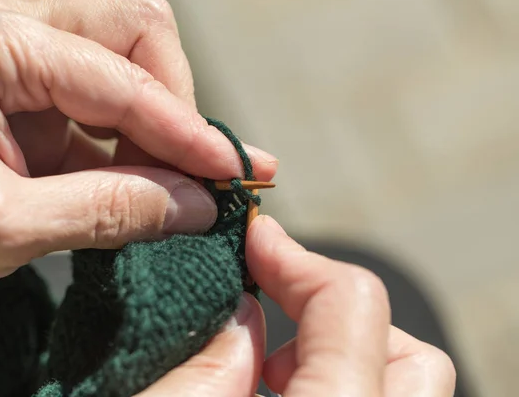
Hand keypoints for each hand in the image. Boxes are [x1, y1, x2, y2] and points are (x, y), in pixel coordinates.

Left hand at [0, 0, 277, 311]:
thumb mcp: (2, 228)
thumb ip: (108, 210)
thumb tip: (197, 204)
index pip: (124, 78)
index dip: (187, 131)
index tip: (230, 173)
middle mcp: (12, 31)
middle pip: (138, 37)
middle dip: (178, 107)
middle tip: (203, 172)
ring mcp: (26, 61)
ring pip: (132, 67)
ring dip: (165, 129)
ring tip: (188, 186)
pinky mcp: (35, 100)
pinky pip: (112, 108)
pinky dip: (141, 148)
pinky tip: (157, 185)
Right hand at [140, 216, 455, 396]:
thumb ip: (208, 365)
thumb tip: (245, 312)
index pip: (351, 303)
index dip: (295, 256)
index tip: (251, 238)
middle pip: (413, 355)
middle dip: (338, 311)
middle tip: (272, 307)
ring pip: (400, 383)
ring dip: (336, 352)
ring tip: (267, 367)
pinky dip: (332, 381)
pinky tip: (272, 393)